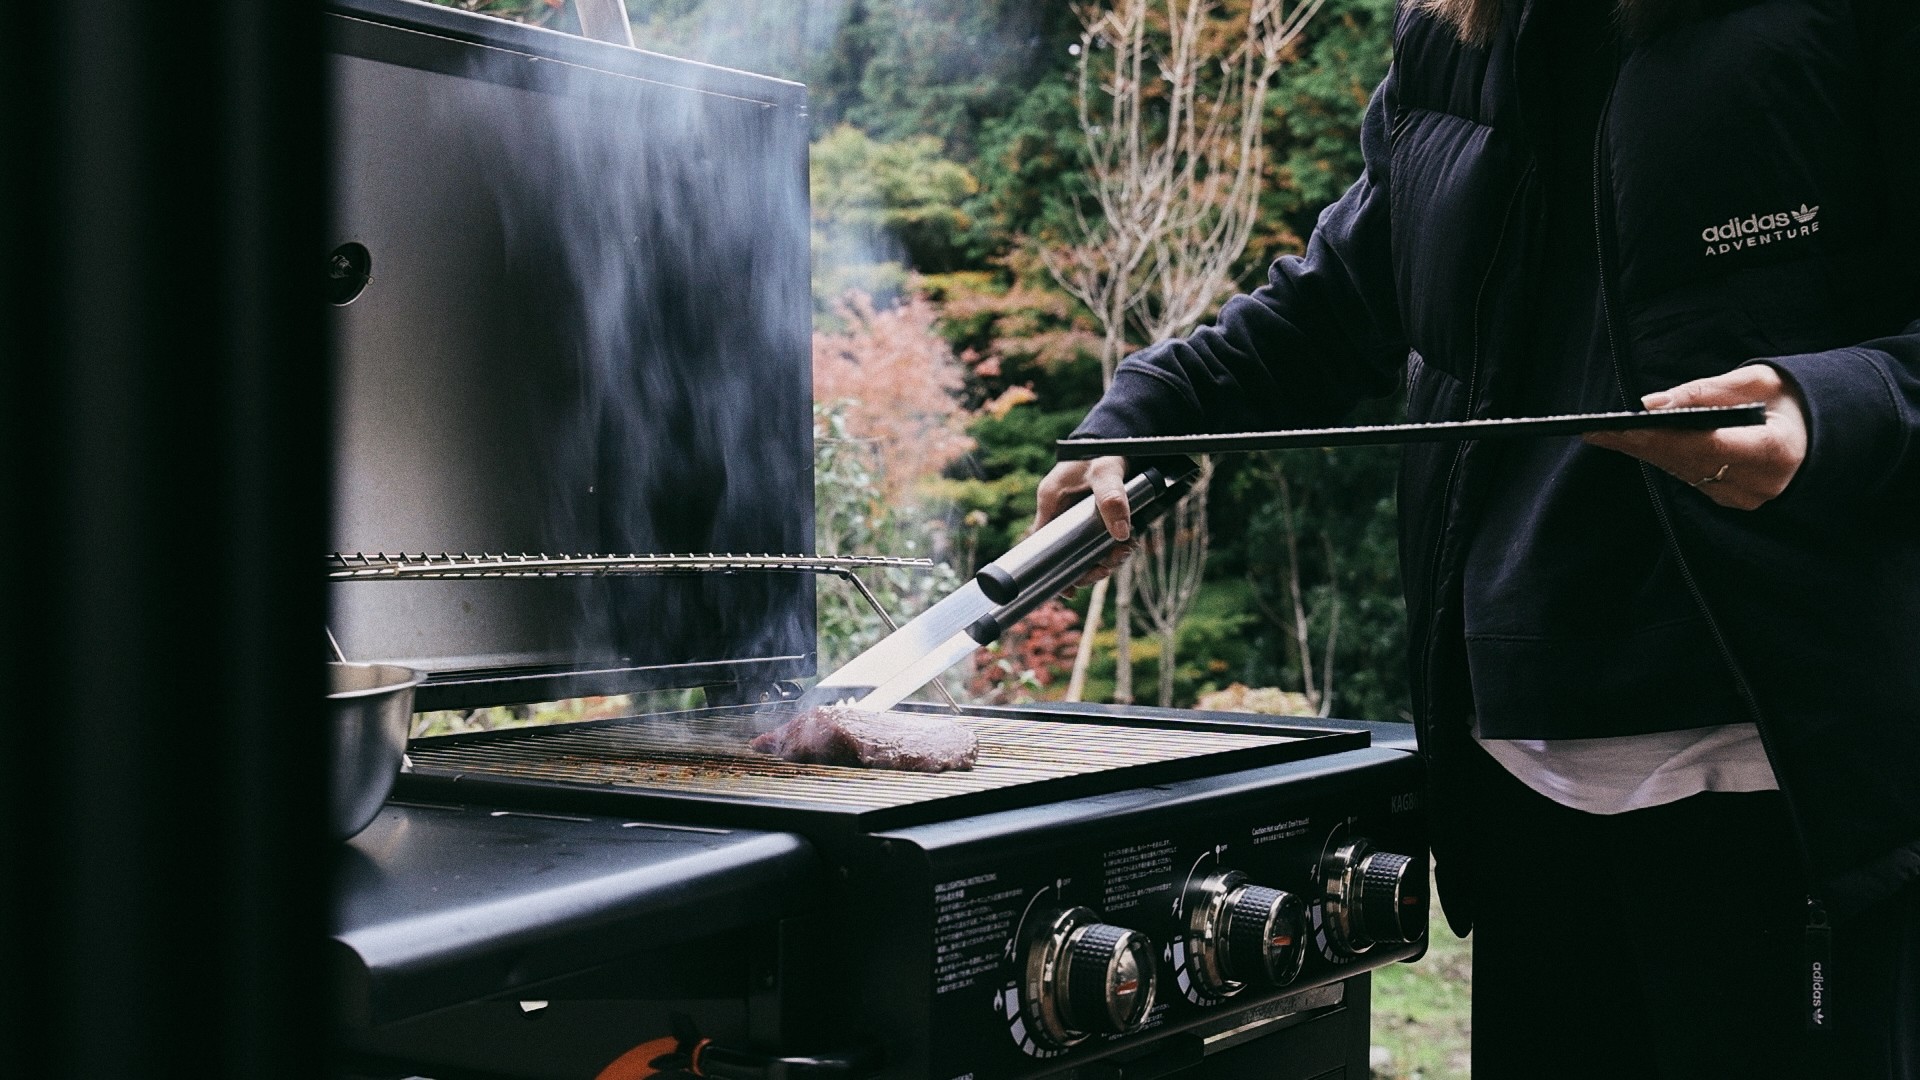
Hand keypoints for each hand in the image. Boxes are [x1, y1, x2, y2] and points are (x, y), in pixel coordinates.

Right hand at [1034, 455, 1133, 586]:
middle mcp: (1061, 511)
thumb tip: (1121, 532)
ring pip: (1084, 549)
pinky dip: (1112, 547)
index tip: (1069, 590)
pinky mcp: (1094, 515)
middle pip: (1065, 553)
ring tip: (1122, 555)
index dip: (1052, 571)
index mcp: (1051, 501)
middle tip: (1106, 568)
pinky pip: (1099, 539)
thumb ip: (1112, 498)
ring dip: (1103, 558)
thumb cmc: (1103, 450)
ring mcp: (1077, 515)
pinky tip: (1127, 546)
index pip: (1041, 544)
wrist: (1120, 434)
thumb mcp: (1106, 472)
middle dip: (1087, 567)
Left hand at [1582, 365, 1807, 509]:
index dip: (1659, 436)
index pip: (1705, 446)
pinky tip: (1634, 444)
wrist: (1821, 429)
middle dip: (1639, 445)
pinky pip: (1691, 478)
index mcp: (1775, 451)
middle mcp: (1760, 484)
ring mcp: (1747, 498)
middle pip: (1685, 463)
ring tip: (1603, 435)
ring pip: (1683, 473)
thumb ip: (1704, 392)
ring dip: (1644, 453)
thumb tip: (1650, 403)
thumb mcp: (1756, 381)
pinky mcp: (1733, 500)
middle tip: (1595, 431)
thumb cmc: (1790, 397)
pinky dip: (1664, 459)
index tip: (1620, 426)